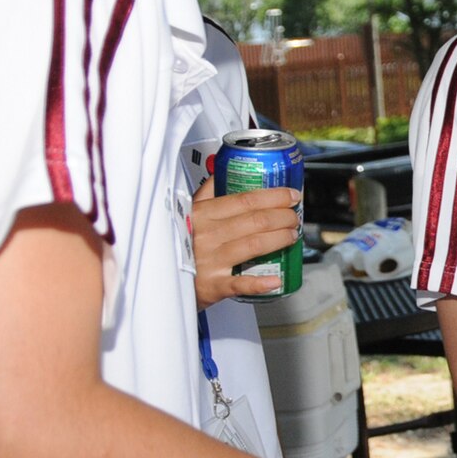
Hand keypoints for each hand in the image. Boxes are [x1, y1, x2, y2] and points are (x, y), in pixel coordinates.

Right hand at [190, 177, 300, 309]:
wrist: (161, 278)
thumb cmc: (179, 243)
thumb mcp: (187, 213)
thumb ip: (206, 193)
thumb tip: (221, 171)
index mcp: (202, 215)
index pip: (244, 200)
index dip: (273, 197)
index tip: (291, 195)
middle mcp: (207, 236)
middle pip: (254, 221)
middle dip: (282, 217)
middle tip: (295, 217)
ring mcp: (211, 261)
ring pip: (253, 245)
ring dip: (279, 239)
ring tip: (292, 236)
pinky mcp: (213, 285)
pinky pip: (239, 283)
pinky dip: (259, 283)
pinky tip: (275, 279)